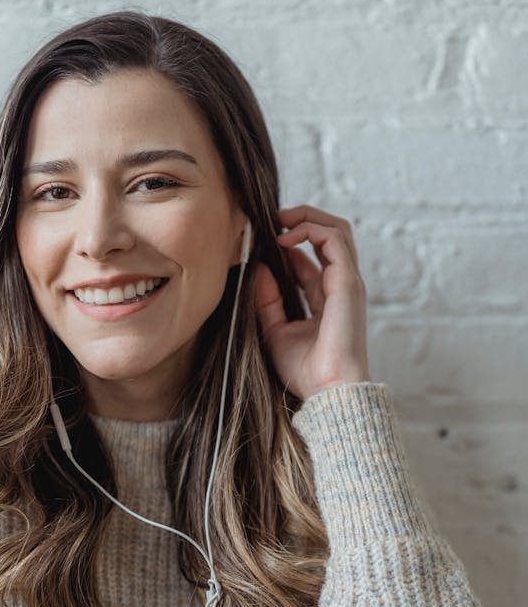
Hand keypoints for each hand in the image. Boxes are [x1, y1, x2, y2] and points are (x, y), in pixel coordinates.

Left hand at [255, 204, 371, 401]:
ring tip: (279, 219)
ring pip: (336, 230)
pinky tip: (284, 237)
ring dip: (307, 217)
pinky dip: (310, 229)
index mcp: (326, 299)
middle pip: (330, 236)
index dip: (287, 245)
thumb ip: (267, 301)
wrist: (327, 390)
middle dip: (302, 219)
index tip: (261, 242)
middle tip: (272, 218)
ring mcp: (347, 282)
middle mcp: (340, 286)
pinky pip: (334, 239)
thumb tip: (258, 269)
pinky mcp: (348, 282)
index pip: (311, 260)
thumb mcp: (275, 331)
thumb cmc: (306, 370)